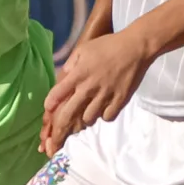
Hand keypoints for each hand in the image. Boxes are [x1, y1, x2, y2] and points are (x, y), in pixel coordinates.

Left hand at [39, 27, 156, 153]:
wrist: (135, 48)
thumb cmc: (108, 46)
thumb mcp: (84, 49)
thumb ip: (71, 65)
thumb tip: (62, 78)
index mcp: (79, 74)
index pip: (58, 93)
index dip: (51, 104)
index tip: (48, 111)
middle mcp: (89, 87)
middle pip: (69, 113)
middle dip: (59, 129)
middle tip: (56, 138)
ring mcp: (105, 95)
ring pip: (88, 119)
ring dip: (84, 119)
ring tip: (86, 114)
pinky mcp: (119, 100)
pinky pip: (107, 117)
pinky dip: (103, 116)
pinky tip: (103, 110)